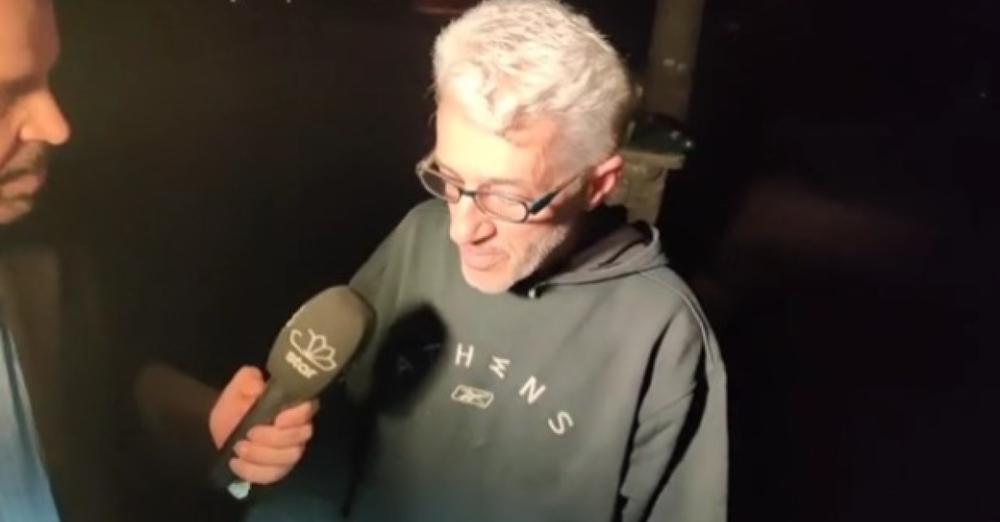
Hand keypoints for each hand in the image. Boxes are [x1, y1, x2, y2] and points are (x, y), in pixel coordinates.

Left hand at [209, 366, 317, 484]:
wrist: (223, 425)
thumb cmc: (236, 404)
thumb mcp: (239, 387)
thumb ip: (249, 380)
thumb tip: (259, 386)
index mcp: (292, 406)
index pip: (308, 410)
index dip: (297, 417)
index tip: (277, 419)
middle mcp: (297, 430)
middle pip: (298, 439)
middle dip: (272, 439)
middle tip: (248, 433)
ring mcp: (289, 452)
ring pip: (287, 459)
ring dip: (260, 455)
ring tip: (239, 447)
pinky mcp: (276, 470)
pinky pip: (271, 476)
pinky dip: (252, 471)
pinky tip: (236, 463)